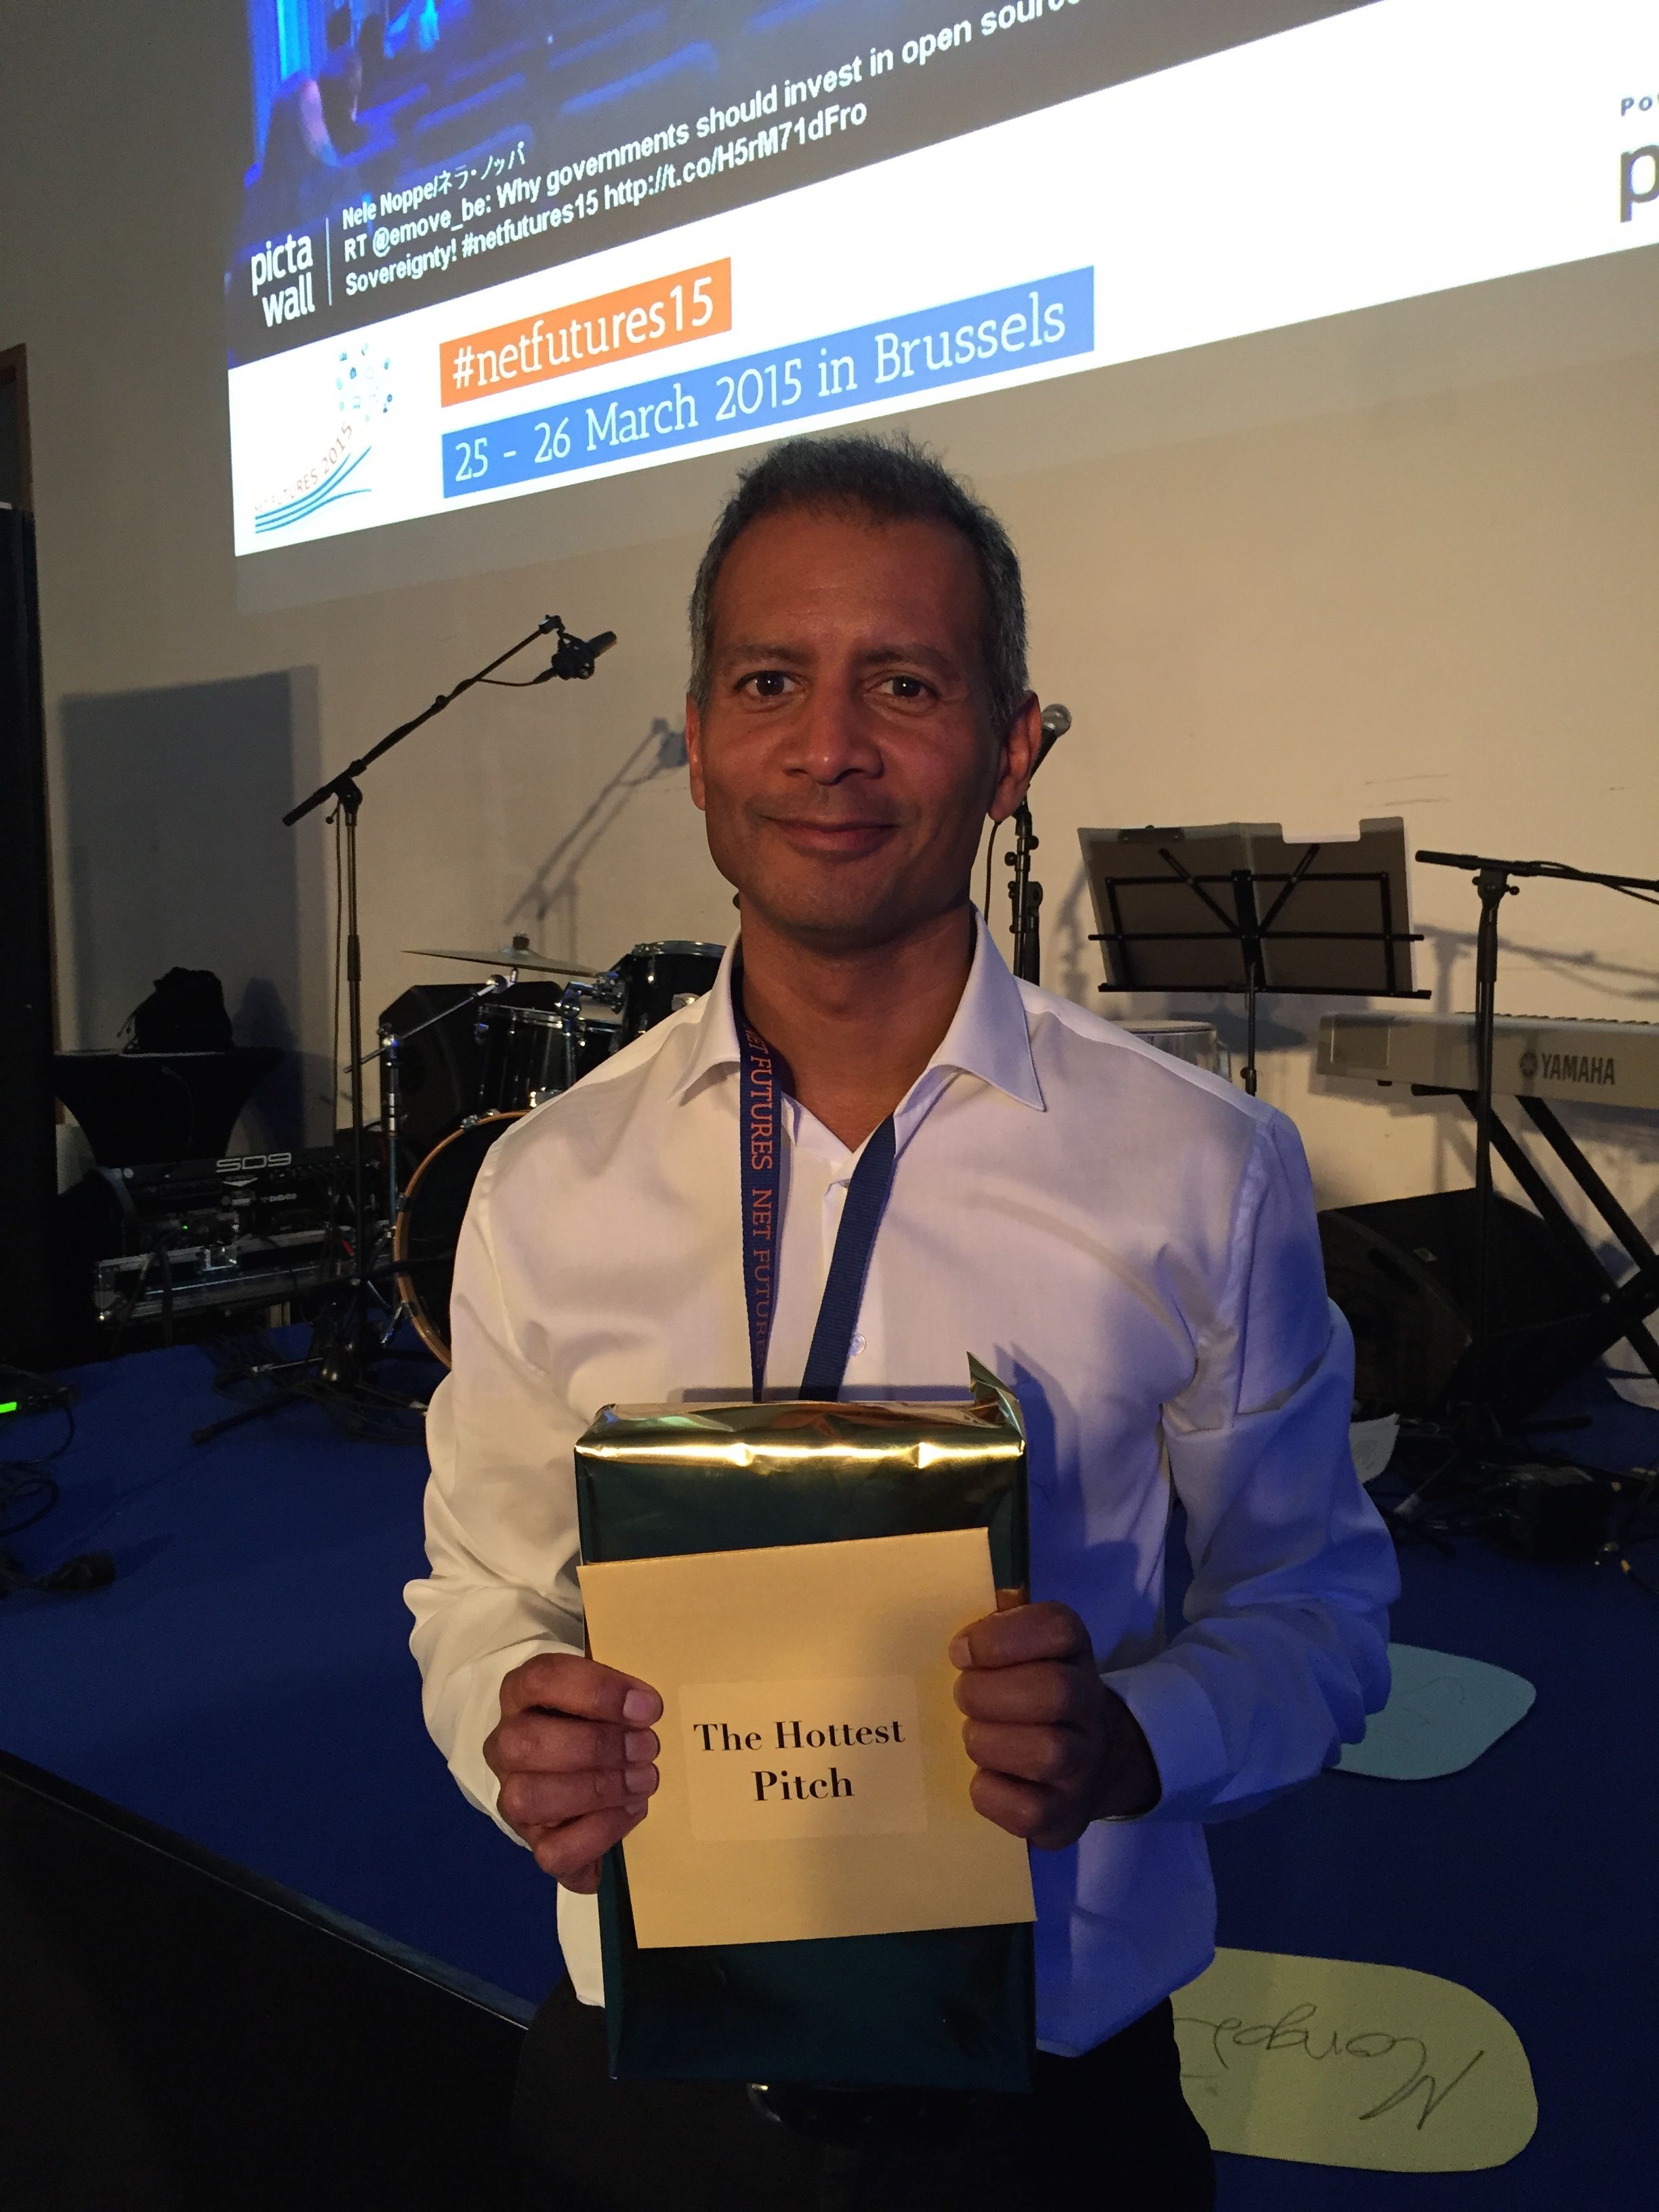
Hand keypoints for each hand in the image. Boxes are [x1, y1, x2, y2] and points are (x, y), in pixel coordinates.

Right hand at [484, 1653, 661, 1891]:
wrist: (576, 1775)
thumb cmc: (597, 1722)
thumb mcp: (605, 1698)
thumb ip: (622, 1698)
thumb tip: (648, 1709)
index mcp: (521, 1695)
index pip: (541, 1679)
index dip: (596, 1691)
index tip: (648, 1707)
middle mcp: (506, 1745)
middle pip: (524, 1742)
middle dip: (594, 1746)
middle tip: (647, 1747)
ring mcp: (513, 1796)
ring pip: (527, 1798)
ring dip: (595, 1790)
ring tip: (643, 1780)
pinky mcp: (533, 1841)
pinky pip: (551, 1851)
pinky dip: (598, 1833)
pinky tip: (632, 1811)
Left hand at [950, 1598, 1159, 1847]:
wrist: (1083, 1762)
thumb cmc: (1026, 1692)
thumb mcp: (1018, 1651)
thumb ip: (989, 1633)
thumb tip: (958, 1647)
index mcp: (1073, 1653)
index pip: (1057, 1629)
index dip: (1003, 1637)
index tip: (961, 1651)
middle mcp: (1088, 1706)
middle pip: (1055, 1691)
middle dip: (989, 1693)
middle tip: (963, 1696)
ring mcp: (1082, 1765)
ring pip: (1046, 1752)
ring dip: (989, 1742)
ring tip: (973, 1735)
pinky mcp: (1065, 1816)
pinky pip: (1028, 1811)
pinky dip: (991, 1794)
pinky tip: (984, 1778)